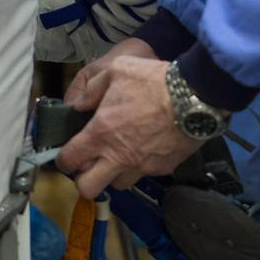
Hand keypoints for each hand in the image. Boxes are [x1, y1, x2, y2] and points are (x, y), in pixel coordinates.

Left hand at [58, 50, 201, 197]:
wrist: (196, 96)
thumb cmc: (152, 81)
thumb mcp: (115, 71)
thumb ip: (91, 90)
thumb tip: (78, 105)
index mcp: (101, 133)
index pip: (70, 160)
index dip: (63, 160)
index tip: (65, 155)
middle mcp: (119, 156)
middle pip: (89, 188)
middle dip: (84, 179)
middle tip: (88, 163)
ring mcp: (143, 166)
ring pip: (118, 184)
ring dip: (112, 174)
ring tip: (116, 156)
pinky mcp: (164, 168)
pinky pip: (144, 175)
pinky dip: (139, 168)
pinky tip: (143, 149)